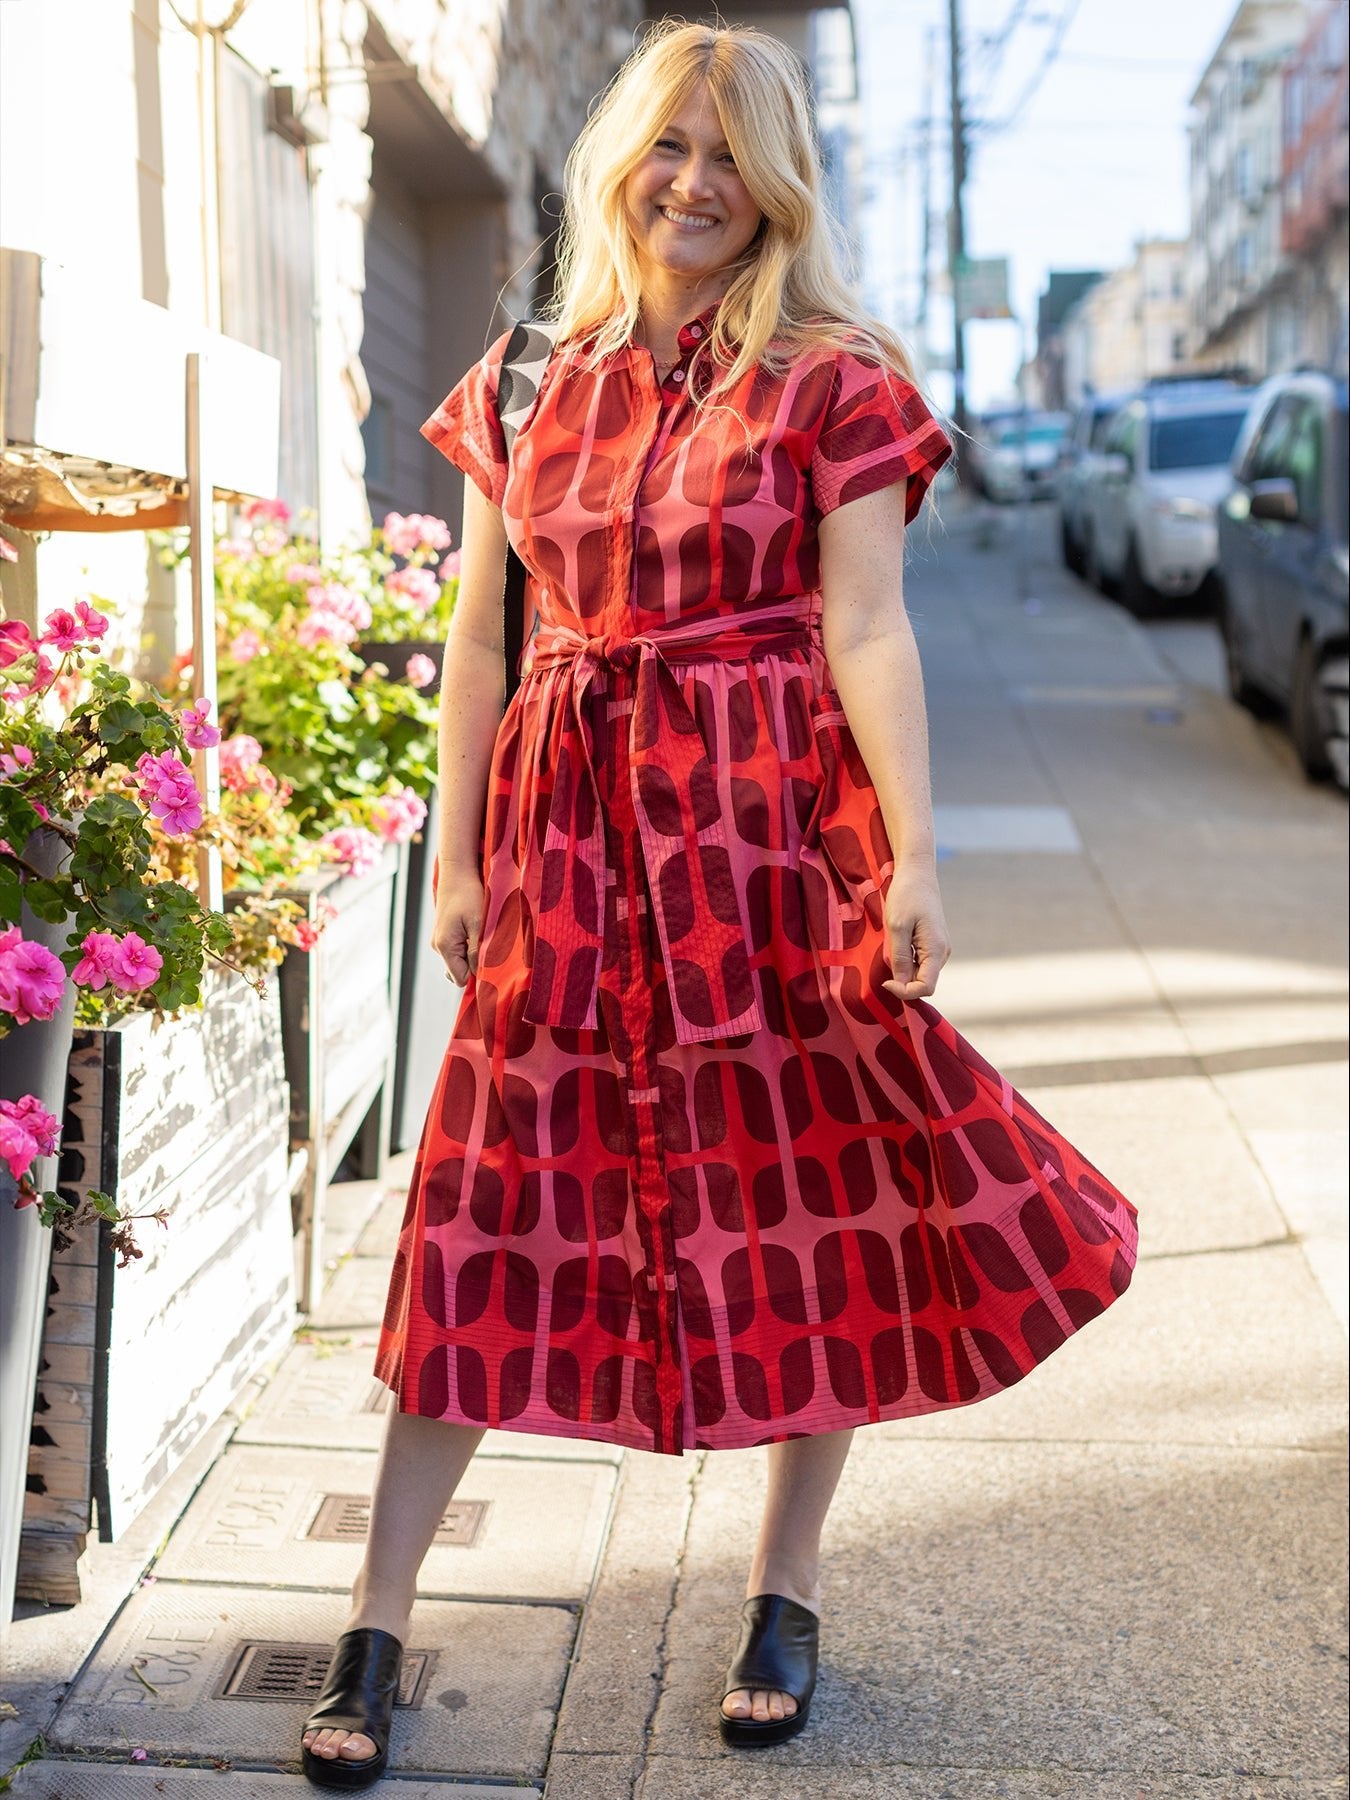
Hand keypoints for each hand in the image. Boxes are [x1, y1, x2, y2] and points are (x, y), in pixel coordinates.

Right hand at [431, 864, 484, 985]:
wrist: (456, 874)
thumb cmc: (468, 895)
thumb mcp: (478, 923)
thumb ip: (477, 951)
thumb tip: (478, 974)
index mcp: (444, 946)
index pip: (459, 978)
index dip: (476, 974)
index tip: (490, 960)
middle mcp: (438, 947)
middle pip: (458, 971)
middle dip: (474, 965)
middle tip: (488, 946)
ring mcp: (439, 941)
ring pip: (459, 961)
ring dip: (472, 954)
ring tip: (481, 935)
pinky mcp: (444, 935)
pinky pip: (458, 950)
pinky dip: (468, 946)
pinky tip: (475, 931)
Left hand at [880, 863, 950, 1000]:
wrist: (917, 873)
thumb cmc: (906, 896)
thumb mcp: (897, 927)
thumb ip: (899, 958)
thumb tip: (901, 984)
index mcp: (937, 950)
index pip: (926, 988)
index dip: (905, 991)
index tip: (885, 980)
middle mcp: (942, 952)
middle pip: (923, 983)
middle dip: (903, 981)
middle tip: (883, 965)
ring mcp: (939, 948)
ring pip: (921, 973)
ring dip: (904, 971)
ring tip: (890, 949)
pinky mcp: (933, 943)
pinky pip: (920, 962)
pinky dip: (906, 962)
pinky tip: (896, 946)